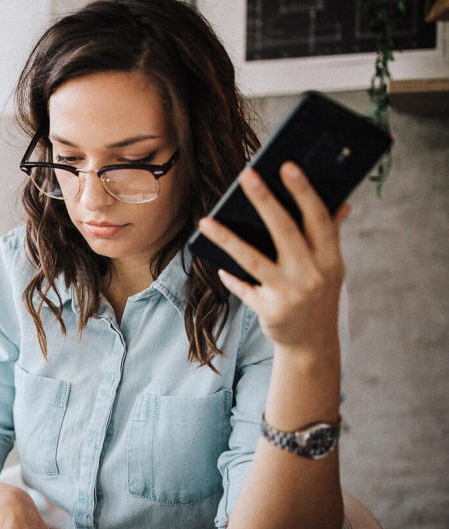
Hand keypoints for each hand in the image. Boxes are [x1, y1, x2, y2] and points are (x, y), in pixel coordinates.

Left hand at [198, 163, 348, 351]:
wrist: (312, 342)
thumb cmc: (318, 294)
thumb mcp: (330, 267)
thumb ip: (330, 235)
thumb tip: (342, 203)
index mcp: (330, 258)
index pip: (318, 218)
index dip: (304, 192)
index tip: (287, 166)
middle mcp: (312, 273)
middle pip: (285, 231)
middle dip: (265, 200)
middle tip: (246, 175)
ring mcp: (290, 293)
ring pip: (253, 259)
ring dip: (227, 239)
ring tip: (205, 221)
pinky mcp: (269, 311)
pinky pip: (243, 288)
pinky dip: (231, 278)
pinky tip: (218, 268)